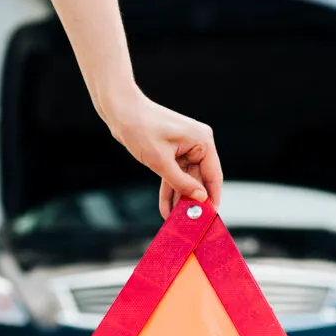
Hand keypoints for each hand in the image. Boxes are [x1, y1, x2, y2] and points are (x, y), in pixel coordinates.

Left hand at [106, 93, 222, 216]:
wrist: (121, 113)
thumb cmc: (141, 130)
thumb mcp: (160, 162)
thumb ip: (181, 182)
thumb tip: (200, 198)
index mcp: (202, 141)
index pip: (213, 175)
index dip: (213, 197)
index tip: (211, 216)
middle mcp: (197, 144)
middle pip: (199, 180)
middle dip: (192, 201)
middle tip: (189, 223)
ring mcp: (184, 148)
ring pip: (185, 180)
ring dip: (179, 199)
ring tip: (175, 220)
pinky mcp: (171, 152)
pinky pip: (173, 175)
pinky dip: (169, 190)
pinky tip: (166, 209)